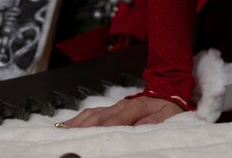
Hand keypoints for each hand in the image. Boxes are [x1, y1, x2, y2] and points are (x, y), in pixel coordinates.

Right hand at [58, 93, 184, 126]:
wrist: (168, 96)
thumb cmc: (167, 110)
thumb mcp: (166, 117)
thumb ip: (152, 123)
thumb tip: (138, 128)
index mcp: (136, 106)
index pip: (118, 118)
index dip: (106, 127)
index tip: (94, 136)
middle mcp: (122, 105)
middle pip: (99, 115)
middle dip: (84, 126)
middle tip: (70, 136)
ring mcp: (114, 106)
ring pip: (92, 113)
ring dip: (78, 122)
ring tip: (63, 131)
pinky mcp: (110, 109)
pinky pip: (92, 113)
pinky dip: (79, 119)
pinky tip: (68, 125)